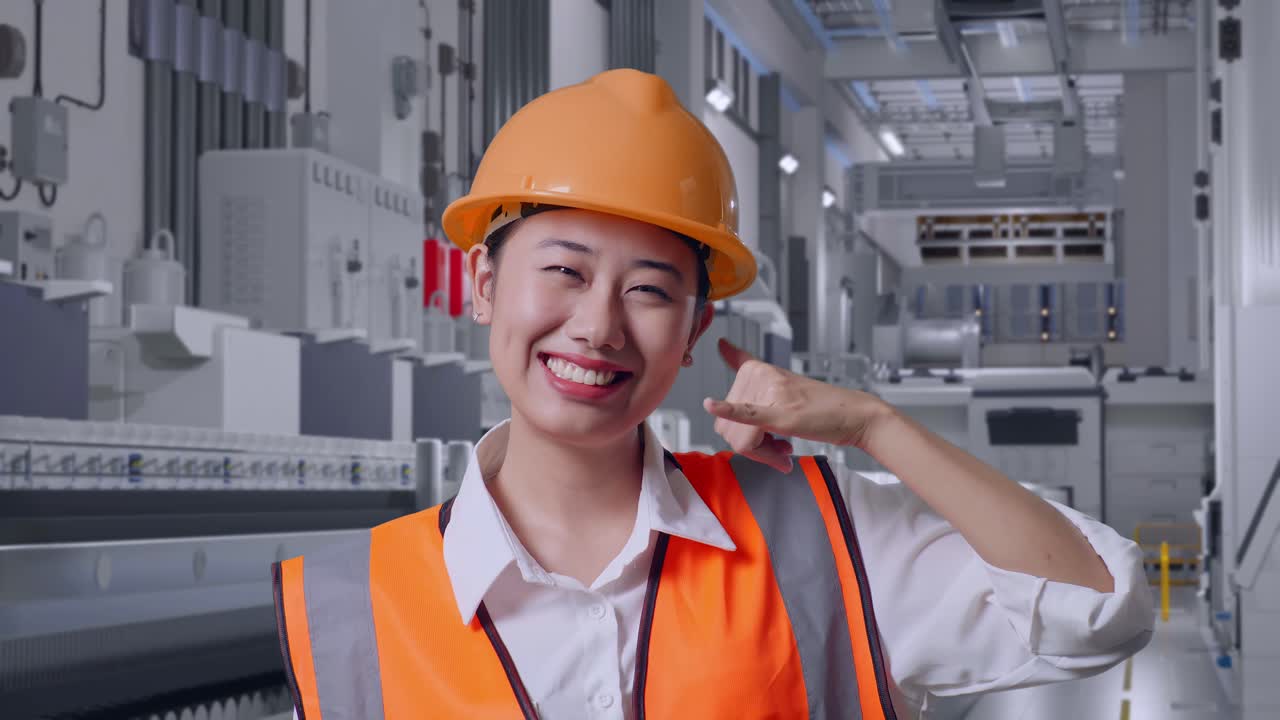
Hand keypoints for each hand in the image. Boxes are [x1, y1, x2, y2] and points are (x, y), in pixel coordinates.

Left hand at [703, 338, 890, 471]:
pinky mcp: (782, 413)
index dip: (733, 423)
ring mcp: (771, 393)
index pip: (728, 407)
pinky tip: (711, 404)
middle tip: (777, 448)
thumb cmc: (819, 406)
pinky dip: (729, 412)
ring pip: (742, 439)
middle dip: (752, 447)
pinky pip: (747, 415)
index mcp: (757, 369)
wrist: (855, 416)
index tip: (719, 373)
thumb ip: (749, 365)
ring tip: (784, 450)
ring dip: (762, 454)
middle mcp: (760, 376)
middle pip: (730, 428)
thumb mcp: (781, 383)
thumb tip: (721, 344)